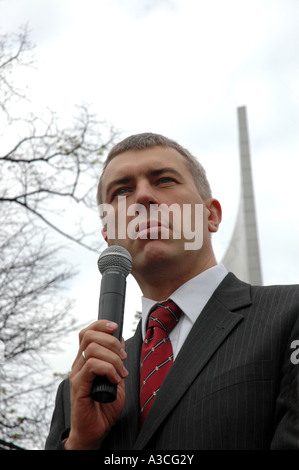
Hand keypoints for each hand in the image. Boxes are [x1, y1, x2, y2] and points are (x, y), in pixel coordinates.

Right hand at [64, 320, 127, 449]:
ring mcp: (77, 374)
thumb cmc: (104, 408)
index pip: (87, 332)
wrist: (96, 431)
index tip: (116, 328)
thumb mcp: (116, 378)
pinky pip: (93, 366)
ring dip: (113, 358)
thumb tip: (120, 339)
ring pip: (93, 349)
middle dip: (111, 341)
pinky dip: (108, 369)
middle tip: (123, 357)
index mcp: (85, 360)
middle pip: (89, 335)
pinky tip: (115, 380)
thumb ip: (117, 360)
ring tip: (121, 373)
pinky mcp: (78, 385)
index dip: (101, 324)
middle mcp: (78, 364)